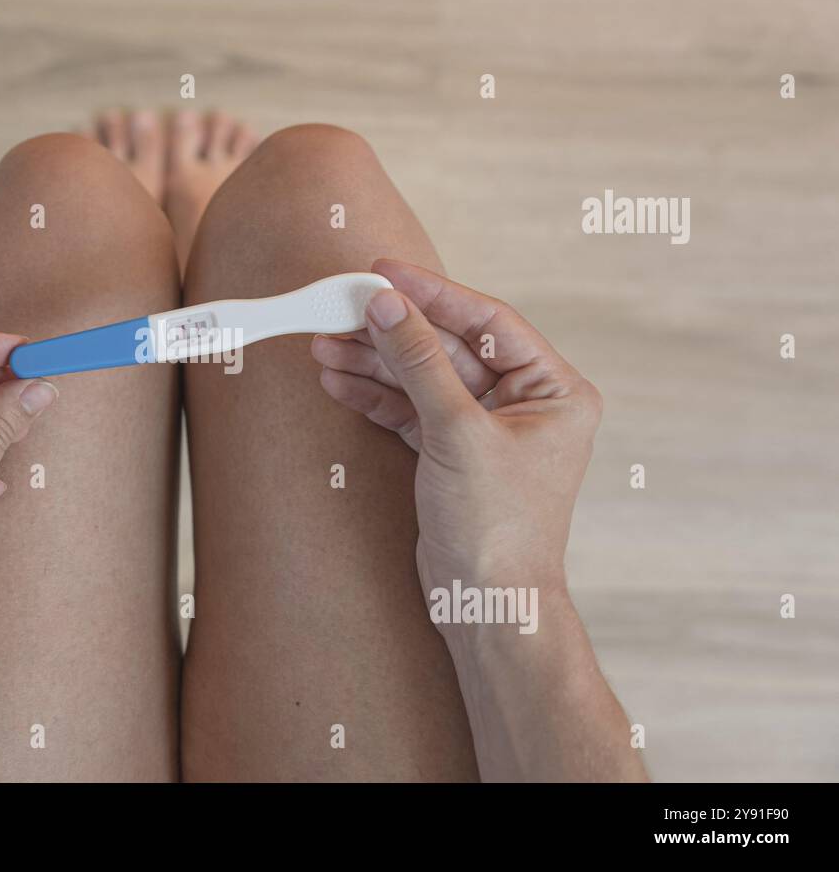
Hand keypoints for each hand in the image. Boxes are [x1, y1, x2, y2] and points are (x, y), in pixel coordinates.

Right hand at [311, 259, 601, 597]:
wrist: (485, 605)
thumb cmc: (497, 528)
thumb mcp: (457, 434)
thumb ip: (420, 364)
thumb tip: (388, 305)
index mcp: (554, 391)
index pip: (488, 322)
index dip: (433, 294)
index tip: (384, 272)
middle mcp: (524, 404)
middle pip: (448, 347)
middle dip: (392, 333)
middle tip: (341, 309)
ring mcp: (485, 429)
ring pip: (423, 378)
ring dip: (374, 363)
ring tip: (325, 345)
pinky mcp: (451, 453)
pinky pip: (410, 409)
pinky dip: (375, 396)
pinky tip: (339, 379)